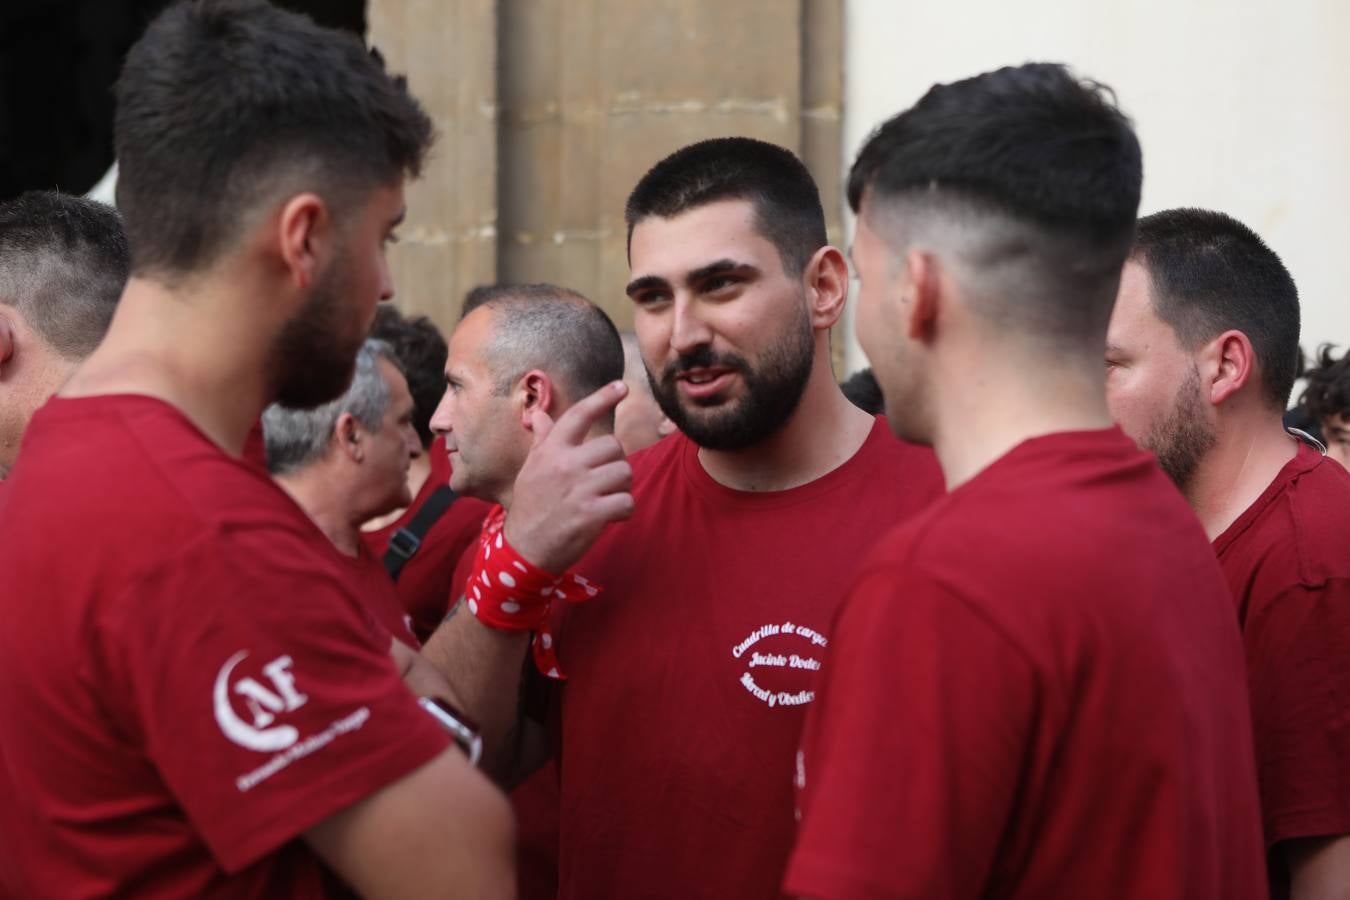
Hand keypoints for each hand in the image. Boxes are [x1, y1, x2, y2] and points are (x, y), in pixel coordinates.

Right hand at [504, 381, 633, 571]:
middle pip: (613, 446)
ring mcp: (579, 489)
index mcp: (551, 451)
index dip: (602, 397)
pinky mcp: (591, 515)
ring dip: (622, 487)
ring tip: (606, 498)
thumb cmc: (531, 506)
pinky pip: (627, 501)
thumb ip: (542, 441)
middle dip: (615, 463)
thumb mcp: (531, 469)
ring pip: (624, 472)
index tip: (622, 387)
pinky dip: (625, 510)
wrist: (524, 550)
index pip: (579, 415)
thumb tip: (538, 415)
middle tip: (602, 481)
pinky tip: (610, 516)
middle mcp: (565, 465)